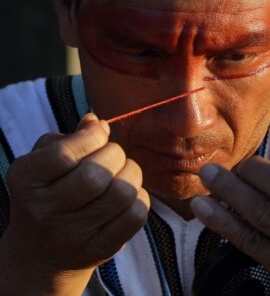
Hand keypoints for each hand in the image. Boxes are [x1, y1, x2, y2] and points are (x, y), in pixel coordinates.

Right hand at [1, 114, 149, 293]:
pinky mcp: (99, 249)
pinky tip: (128, 195)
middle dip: (116, 154)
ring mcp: (73, 235)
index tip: (101, 134)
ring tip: (123, 172)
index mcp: (27, 180)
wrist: (41, 251)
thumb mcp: (44, 162)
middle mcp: (45, 211)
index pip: (65, 153)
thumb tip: (96, 122)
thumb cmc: (48, 192)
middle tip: (113, 155)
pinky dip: (140, 197)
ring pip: (122, 192)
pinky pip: (136, 215)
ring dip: (132, 173)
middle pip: (97, 174)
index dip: (93, 137)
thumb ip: (70, 138)